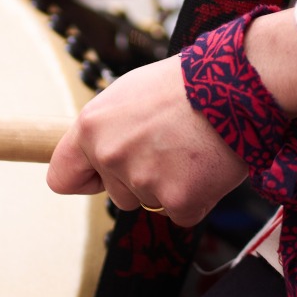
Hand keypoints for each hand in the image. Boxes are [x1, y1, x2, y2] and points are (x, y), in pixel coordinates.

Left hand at [46, 56, 246, 226]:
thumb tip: (97, 153)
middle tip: (170, 144)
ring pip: (148, 202)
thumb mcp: (129, 93)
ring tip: (189, 148)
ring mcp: (143, 180)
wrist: (235, 85)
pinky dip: (197, 196)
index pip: (61, 177)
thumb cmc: (185, 83)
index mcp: (91, 127)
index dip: (84, 179)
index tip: (100, 176)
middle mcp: (110, 155)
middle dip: (140, 178)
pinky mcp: (178, 200)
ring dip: (169, 185)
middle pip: (116, 194)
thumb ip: (106, 128)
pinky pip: (181, 213)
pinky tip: (206, 165)